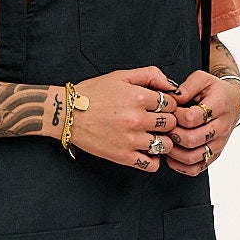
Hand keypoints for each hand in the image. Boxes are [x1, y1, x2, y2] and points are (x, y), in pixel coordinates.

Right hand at [53, 65, 182, 171]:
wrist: (67, 114)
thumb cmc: (93, 93)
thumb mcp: (121, 76)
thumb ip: (150, 75)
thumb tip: (172, 86)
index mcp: (138, 97)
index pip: (172, 104)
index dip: (169, 105)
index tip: (161, 107)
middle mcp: (137, 119)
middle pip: (172, 123)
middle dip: (168, 121)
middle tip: (159, 122)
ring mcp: (131, 140)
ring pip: (167, 145)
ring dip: (164, 141)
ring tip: (154, 136)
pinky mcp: (123, 156)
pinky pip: (152, 164)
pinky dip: (153, 160)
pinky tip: (146, 151)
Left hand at [164, 69, 239, 174]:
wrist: (232, 102)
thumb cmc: (214, 90)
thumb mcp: (201, 79)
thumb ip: (186, 87)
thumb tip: (171, 99)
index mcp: (219, 106)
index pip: (192, 118)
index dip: (175, 116)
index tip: (170, 111)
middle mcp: (222, 128)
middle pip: (191, 140)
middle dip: (172, 134)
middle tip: (163, 127)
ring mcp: (218, 144)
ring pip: (192, 158)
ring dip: (173, 152)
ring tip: (166, 140)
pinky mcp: (214, 155)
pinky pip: (195, 169)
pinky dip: (179, 166)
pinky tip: (172, 155)